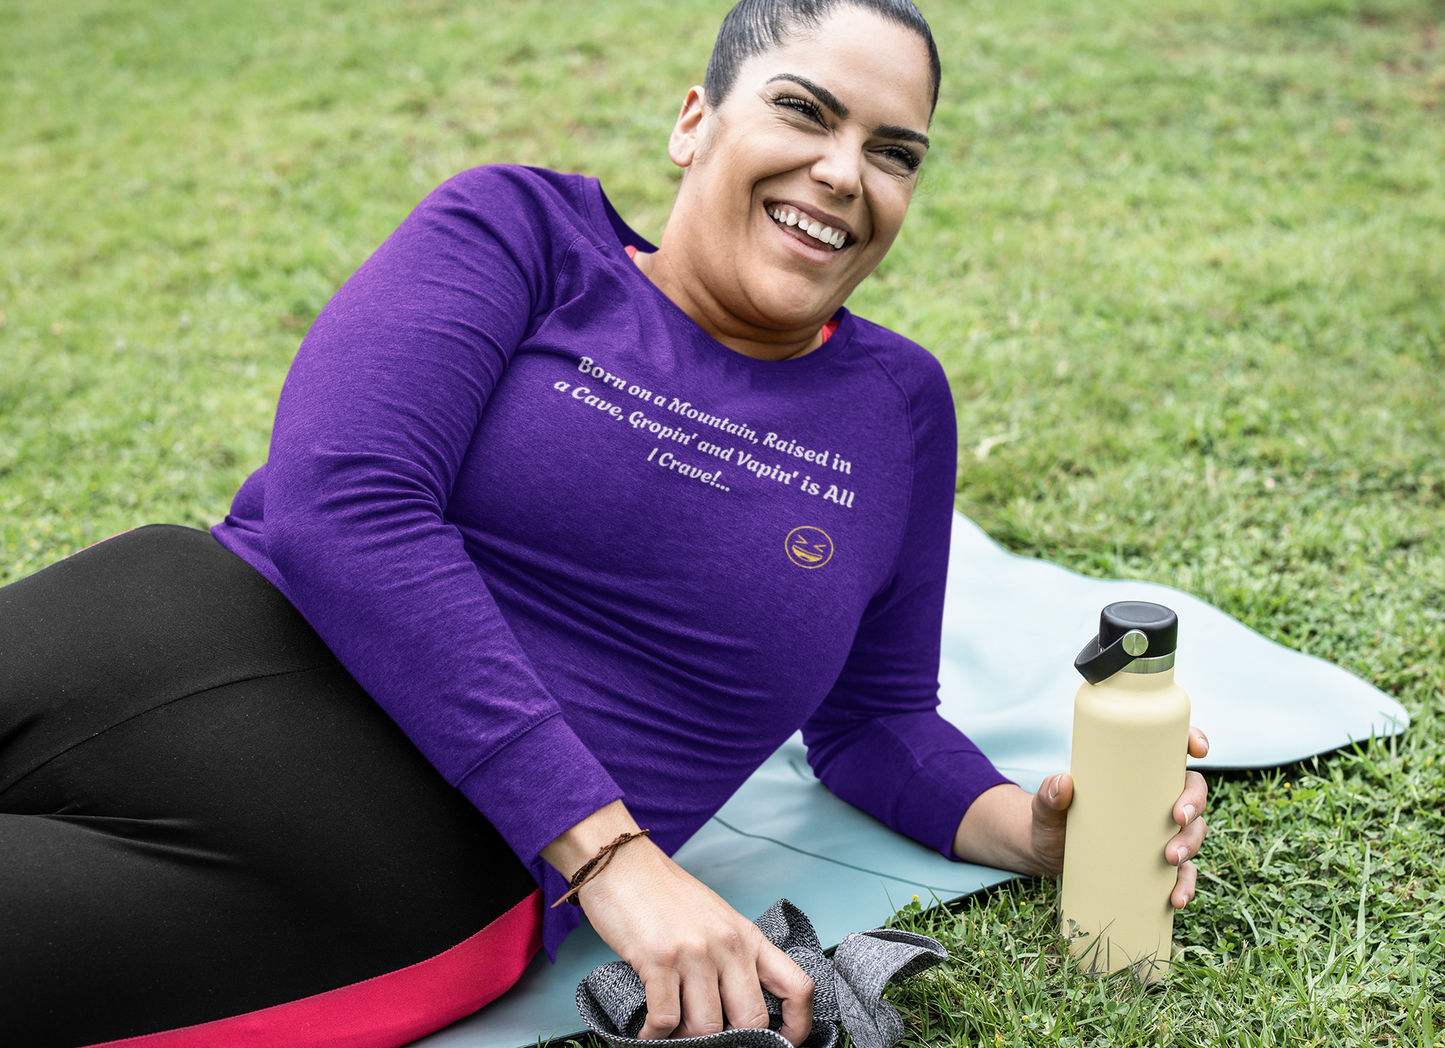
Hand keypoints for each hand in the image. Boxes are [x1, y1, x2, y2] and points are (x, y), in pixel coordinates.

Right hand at [542, 802, 814, 1043]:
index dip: (797, 1026)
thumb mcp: (716, 920)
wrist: (621, 863)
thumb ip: (733, 958)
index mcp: (748, 937)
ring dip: (687, 1038)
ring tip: (672, 1031)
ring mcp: (695, 952)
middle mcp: (728, 945)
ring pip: (707, 1027)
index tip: (783, 1043)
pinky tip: (648, 1031)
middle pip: (751, 1020)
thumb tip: (737, 1009)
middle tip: (710, 1040)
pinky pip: (665, 1019)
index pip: (797, 987)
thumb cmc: (665, 894)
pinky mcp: (659, 959)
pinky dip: (655, 1035)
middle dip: (731, 1040)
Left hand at [953, 726, 1210, 908]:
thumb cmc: (1050, 818)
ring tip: (1170, 858)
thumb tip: (1061, 782)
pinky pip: (1183, 874)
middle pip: (1193, 794)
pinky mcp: (1156, 865)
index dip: (1194, 742)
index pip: (1173, 752)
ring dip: (1191, 844)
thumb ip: (1048, 794)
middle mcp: (1154, 801)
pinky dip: (1185, 885)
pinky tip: (1177, 898)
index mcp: (1136, 775)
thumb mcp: (1047, 806)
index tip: (1198, 751)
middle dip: (1194, 805)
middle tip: (1176, 817)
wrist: (1044, 854)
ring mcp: (1158, 833)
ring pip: (1194, 832)